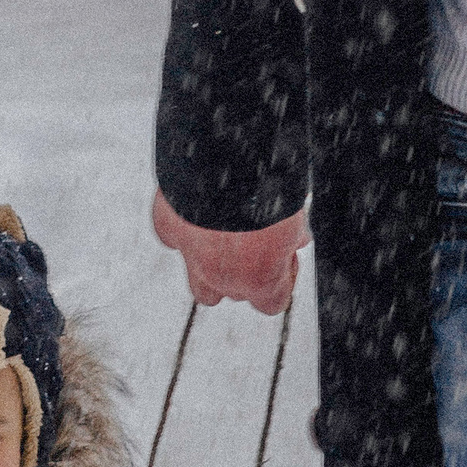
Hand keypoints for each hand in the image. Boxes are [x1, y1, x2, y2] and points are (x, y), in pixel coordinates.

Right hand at [152, 190, 305, 313]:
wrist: (229, 163)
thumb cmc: (268, 193)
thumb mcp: (294, 219)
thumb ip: (292, 237)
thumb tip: (297, 239)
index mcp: (259, 279)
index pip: (271, 303)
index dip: (280, 282)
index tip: (283, 258)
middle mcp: (221, 277)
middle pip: (234, 293)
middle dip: (247, 273)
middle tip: (257, 243)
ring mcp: (190, 256)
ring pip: (200, 285)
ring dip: (213, 271)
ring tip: (227, 240)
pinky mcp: (169, 228)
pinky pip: (175, 240)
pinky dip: (185, 232)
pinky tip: (198, 214)